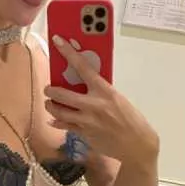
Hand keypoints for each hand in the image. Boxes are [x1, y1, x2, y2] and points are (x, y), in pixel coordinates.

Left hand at [44, 35, 158, 163]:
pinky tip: (54, 120)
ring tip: (50, 104)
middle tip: (48, 89)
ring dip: (50, 106)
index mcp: (104, 90)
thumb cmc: (129, 118)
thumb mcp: (117, 98)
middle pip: (62, 94)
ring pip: (59, 111)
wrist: (136, 144)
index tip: (58, 41)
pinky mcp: (83, 134)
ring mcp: (87, 120)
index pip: (83, 67)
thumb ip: (100, 91)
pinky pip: (64, 125)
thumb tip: (83, 84)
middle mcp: (93, 104)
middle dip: (50, 91)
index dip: (69, 53)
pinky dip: (56, 122)